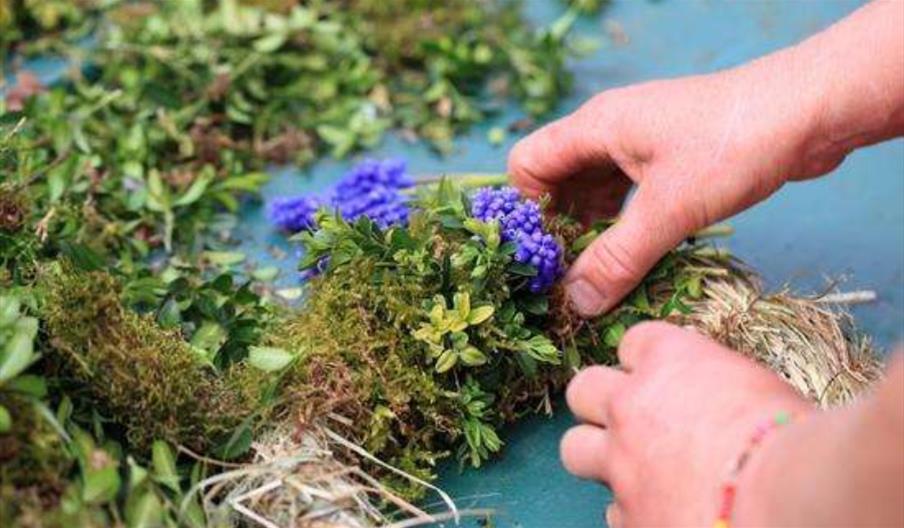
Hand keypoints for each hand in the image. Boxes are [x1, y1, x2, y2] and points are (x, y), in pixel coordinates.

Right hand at [508, 60, 842, 316]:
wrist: (807, 113)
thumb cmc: (732, 147)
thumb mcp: (669, 211)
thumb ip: (618, 259)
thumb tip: (576, 302)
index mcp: (595, 127)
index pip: (528, 163)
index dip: (528, 209)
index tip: (545, 254)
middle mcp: (609, 130)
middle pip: (558, 180)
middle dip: (559, 227)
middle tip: (569, 275)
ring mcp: (639, 143)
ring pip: (594, 189)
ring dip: (593, 229)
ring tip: (600, 274)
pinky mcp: (668, 158)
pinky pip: (626, 193)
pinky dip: (622, 223)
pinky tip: (635, 254)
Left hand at [560, 322, 812, 526]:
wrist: (788, 495)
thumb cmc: (794, 436)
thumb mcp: (759, 387)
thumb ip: (718, 387)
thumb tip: (722, 402)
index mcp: (669, 360)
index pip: (634, 342)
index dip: (648, 360)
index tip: (665, 376)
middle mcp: (631, 405)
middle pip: (583, 390)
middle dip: (602, 403)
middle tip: (632, 421)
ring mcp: (620, 462)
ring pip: (574, 450)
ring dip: (598, 456)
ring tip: (632, 470)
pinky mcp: (628, 517)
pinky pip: (613, 510)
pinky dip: (633, 512)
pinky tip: (663, 514)